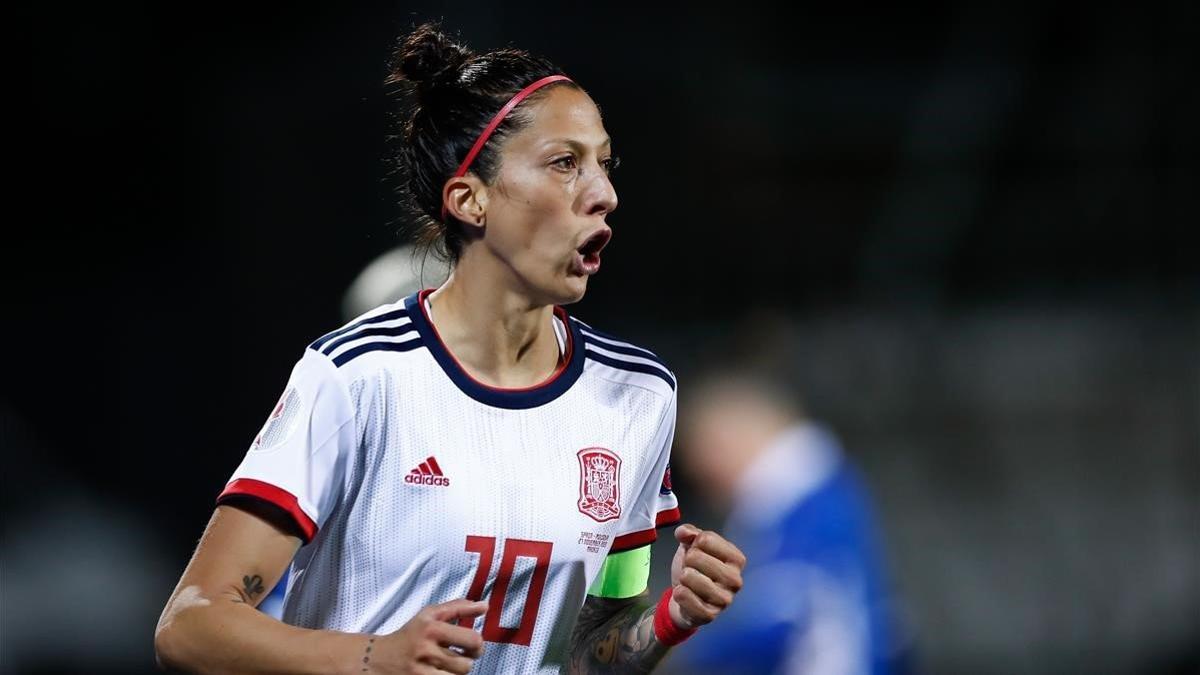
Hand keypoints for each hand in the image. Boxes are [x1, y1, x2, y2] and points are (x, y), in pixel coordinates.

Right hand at [367, 598, 486, 673]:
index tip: (470, 645)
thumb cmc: (410, 634)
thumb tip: (485, 606)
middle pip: (467, 664)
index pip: (472, 640)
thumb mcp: (430, 615)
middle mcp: (426, 649)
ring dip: (456, 673)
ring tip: (446, 666)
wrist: (377, 658)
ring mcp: (420, 671)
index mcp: (432, 627)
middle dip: (467, 661)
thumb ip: (458, 608)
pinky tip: (439, 672)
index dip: (477, 645)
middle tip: (460, 657)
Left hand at [668, 524, 745, 629]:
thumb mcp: (691, 546)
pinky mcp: (710, 615)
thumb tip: (684, 532)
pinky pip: (685, 597)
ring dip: (682, 577)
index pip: (706, 538)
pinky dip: (679, 593)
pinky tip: (682, 593)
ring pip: (690, 577)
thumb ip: (688, 533)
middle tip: (690, 569)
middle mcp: (736, 580)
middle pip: (696, 556)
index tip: (697, 553)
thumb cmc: (694, 569)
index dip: (694, 543)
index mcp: (736, 559)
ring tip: (687, 581)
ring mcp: (725, 599)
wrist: (684, 599)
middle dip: (687, 560)